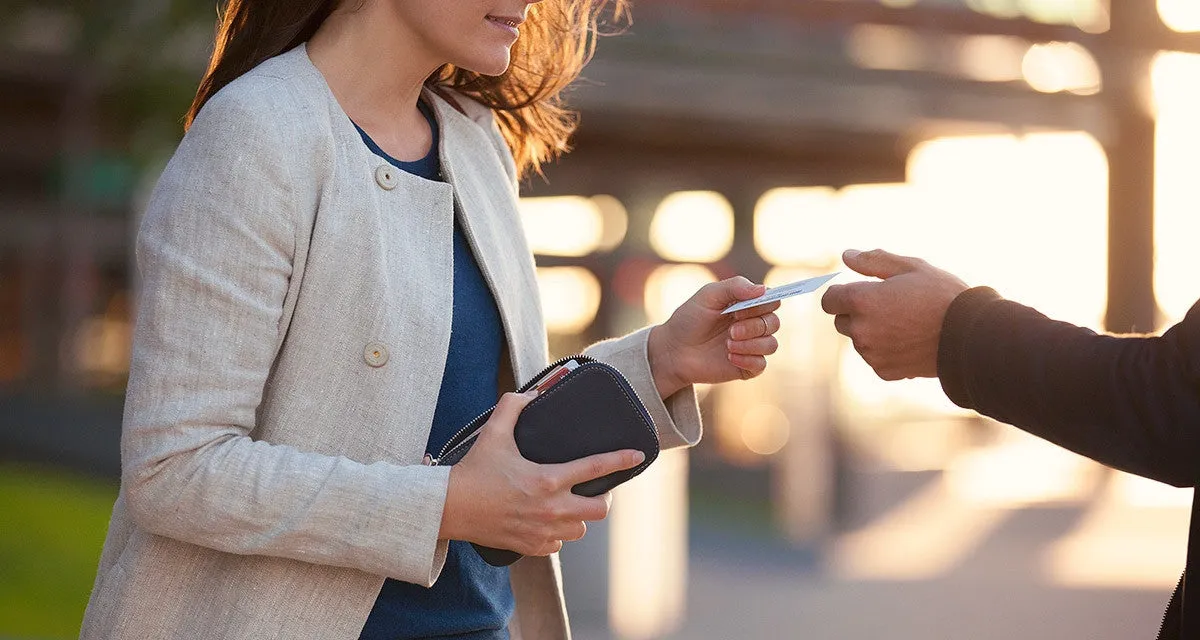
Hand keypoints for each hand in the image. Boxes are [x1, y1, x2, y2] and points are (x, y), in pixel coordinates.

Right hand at [439, 391, 644, 555]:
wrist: (449, 508)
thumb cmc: (473, 470)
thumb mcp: (493, 433)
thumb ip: (513, 407)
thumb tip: (530, 392)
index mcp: (548, 479)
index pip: (595, 468)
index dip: (621, 460)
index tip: (638, 455)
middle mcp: (551, 509)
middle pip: (599, 510)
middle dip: (601, 499)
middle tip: (592, 489)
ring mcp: (542, 531)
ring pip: (580, 530)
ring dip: (578, 519)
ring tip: (568, 506)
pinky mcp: (530, 546)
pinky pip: (557, 545)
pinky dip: (556, 536)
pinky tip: (547, 523)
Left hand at [648, 276, 781, 397]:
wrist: (673, 350)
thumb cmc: (689, 319)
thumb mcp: (708, 295)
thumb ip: (735, 286)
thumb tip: (762, 290)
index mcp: (747, 305)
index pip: (772, 301)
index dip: (763, 304)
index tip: (739, 309)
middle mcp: (752, 325)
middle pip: (774, 323)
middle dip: (753, 326)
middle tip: (731, 330)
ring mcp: (750, 346)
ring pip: (771, 344)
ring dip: (750, 344)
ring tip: (727, 344)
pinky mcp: (746, 367)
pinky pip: (761, 364)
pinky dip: (747, 359)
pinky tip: (729, 357)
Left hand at [821, 249, 968, 380]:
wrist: (970, 337)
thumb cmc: (942, 296)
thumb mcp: (911, 267)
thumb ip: (873, 261)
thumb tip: (846, 256)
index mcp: (861, 301)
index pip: (829, 299)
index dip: (843, 293)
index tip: (861, 291)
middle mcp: (860, 330)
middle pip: (841, 321)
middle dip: (857, 313)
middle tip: (890, 306)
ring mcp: (871, 354)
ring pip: (859, 340)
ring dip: (871, 332)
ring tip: (906, 324)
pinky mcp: (884, 371)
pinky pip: (874, 358)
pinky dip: (885, 351)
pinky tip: (910, 341)